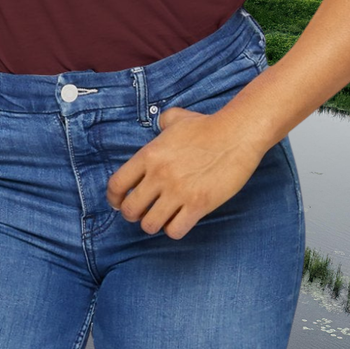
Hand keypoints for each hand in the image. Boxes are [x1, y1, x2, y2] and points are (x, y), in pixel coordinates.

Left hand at [106, 107, 266, 239]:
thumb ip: (161, 122)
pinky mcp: (198, 205)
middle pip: (130, 209)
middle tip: (140, 213)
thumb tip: (159, 124)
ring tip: (160, 218)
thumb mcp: (175, 118)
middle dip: (132, 215)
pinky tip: (179, 220)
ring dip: (152, 224)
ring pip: (150, 224)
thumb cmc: (206, 126)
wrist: (235, 135)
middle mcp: (159, 175)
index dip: (114, 199)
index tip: (118, 203)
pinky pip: (175, 230)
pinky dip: (173, 229)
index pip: (116, 185)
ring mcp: (178, 192)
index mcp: (148, 155)